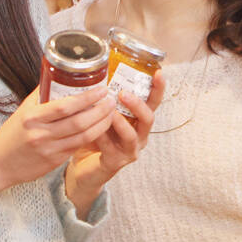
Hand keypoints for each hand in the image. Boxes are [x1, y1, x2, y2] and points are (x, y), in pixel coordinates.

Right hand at [0, 84, 116, 196]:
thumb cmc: (12, 135)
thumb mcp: (23, 111)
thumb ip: (41, 95)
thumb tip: (58, 75)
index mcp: (32, 118)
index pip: (65, 106)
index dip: (87, 97)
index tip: (101, 89)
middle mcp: (41, 134)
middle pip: (79, 121)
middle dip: (100, 110)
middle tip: (112, 100)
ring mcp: (49, 149)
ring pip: (84, 136)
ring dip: (102, 123)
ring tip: (111, 112)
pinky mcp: (55, 161)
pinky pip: (79, 146)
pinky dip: (93, 136)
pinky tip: (102, 127)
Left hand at [64, 71, 164, 216]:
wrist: (84, 168)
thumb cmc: (95, 138)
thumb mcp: (102, 116)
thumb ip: (104, 101)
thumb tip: (96, 75)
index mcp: (138, 122)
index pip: (152, 103)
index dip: (157, 89)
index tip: (158, 73)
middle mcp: (139, 136)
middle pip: (149, 119)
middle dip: (138, 105)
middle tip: (123, 93)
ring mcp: (129, 151)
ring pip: (132, 136)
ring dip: (121, 122)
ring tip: (110, 112)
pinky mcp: (116, 163)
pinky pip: (111, 149)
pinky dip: (102, 137)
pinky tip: (94, 129)